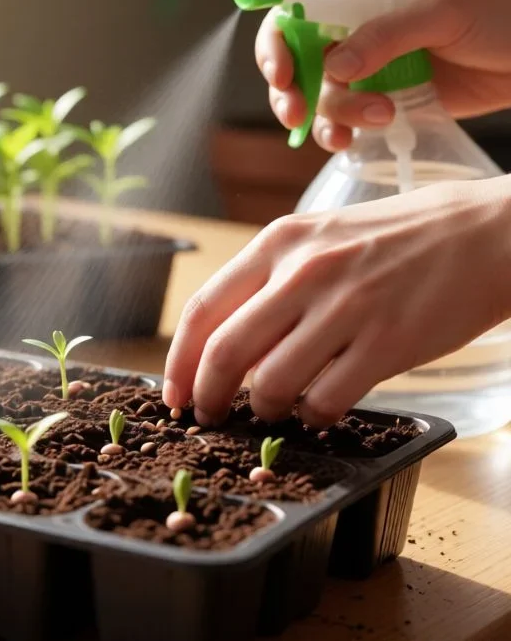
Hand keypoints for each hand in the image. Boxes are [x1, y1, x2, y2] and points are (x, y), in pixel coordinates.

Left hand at [162, 176, 510, 426]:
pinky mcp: (388, 342)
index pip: (204, 310)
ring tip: (275, 410)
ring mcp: (347, 307)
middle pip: (226, 352)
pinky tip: (319, 409)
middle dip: (207, 397)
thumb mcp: (320, 238)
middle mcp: (305, 271)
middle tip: (209, 418)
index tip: (174, 394)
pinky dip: (313, 416)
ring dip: (265, 410)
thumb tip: (223, 344)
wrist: (486, 234)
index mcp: (279, 242)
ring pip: (273, 383)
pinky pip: (327, 400)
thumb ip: (271, 283)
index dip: (178, 362)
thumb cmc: (396, 239)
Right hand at [257, 0, 510, 150]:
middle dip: (291, 90)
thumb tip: (334, 66)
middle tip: (297, 113)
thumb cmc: (499, 12)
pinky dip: (340, 134)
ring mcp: (371, 71)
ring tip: (374, 117)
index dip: (278, 42)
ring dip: (331, 114)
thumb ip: (387, 34)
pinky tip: (351, 142)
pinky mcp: (386, 103)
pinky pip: (346, 122)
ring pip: (322, 97)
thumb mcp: (442, 11)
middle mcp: (357, 33)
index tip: (282, 73)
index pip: (299, 12)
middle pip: (299, 62)